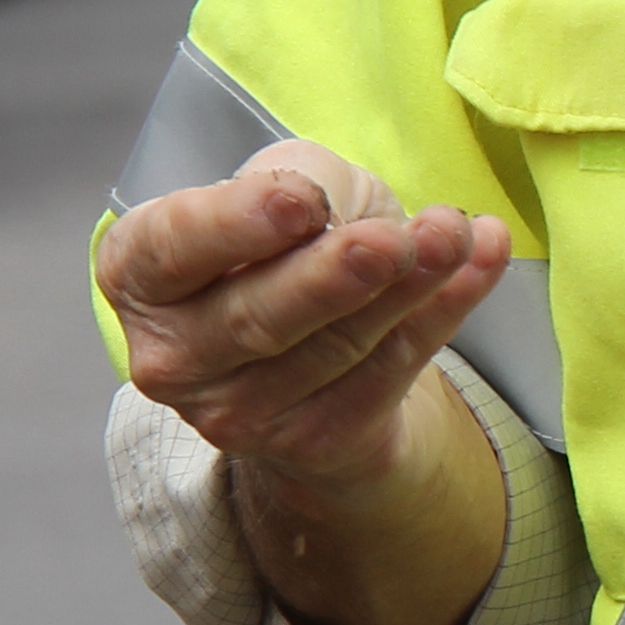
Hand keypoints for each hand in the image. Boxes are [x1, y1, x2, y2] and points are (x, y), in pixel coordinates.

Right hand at [96, 140, 512, 624]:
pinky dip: (445, 313)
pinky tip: (483, 258)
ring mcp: (239, 414)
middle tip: (390, 241)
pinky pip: (390, 373)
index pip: (174, 249)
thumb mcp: (280, 184)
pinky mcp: (316, 441)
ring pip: (335, 348)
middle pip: (256, 317)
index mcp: (140, 275)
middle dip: (332, 277)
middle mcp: (174, 357)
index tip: (300, 201)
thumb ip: (298, 187)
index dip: (236, 226)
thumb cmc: (286, 242)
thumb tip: (336, 219)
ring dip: (408, 286)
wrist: (319, 343)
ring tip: (455, 232)